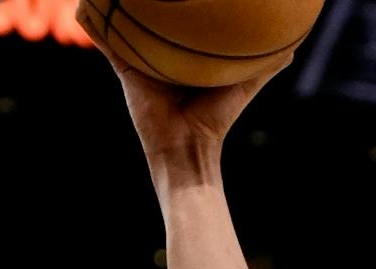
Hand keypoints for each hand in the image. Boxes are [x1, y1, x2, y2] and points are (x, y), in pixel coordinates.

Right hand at [82, 10, 294, 162]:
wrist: (187, 147)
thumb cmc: (216, 119)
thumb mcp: (244, 85)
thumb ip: (264, 68)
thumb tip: (292, 48)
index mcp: (185, 58)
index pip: (182, 24)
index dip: (181, 8)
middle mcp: (161, 56)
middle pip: (151, 21)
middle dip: (147, 1)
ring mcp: (140, 60)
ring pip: (125, 26)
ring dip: (116, 7)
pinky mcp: (124, 69)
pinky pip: (106, 42)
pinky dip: (94, 23)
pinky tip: (84, 4)